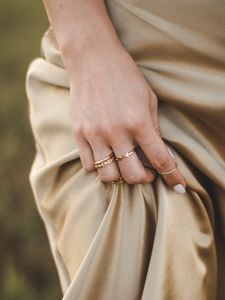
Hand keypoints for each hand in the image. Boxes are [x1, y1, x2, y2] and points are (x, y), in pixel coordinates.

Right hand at [69, 42, 185, 192]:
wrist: (92, 59)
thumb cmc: (125, 76)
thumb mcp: (148, 99)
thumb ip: (153, 128)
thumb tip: (160, 152)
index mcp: (138, 122)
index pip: (160, 159)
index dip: (172, 176)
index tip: (179, 187)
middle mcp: (116, 133)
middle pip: (132, 175)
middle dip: (144, 179)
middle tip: (147, 172)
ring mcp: (95, 135)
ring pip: (108, 176)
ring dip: (120, 176)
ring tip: (123, 165)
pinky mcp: (79, 134)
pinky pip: (88, 165)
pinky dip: (99, 166)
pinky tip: (105, 155)